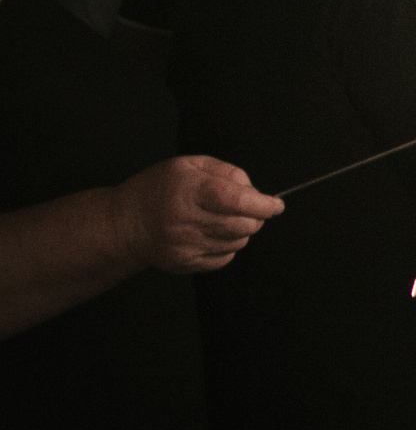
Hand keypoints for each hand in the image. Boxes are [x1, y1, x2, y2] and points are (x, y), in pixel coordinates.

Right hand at [112, 156, 281, 272]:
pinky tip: (209, 234)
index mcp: (188, 191)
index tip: (276, 205)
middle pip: (243, 225)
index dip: (263, 204)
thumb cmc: (159, 189)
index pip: (236, 200)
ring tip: (221, 219)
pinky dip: (227, 246)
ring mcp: (185, 245)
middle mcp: (186, 220)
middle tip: (249, 209)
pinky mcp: (185, 264)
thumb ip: (227, 172)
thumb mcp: (189, 165)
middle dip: (255, 217)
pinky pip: (224, 258)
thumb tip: (255, 191)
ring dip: (241, 231)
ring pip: (237, 242)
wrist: (124, 224)